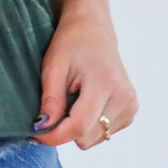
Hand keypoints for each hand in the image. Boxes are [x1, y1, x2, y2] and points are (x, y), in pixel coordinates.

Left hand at [32, 3, 137, 149]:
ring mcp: (130, 105)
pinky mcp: (131, 110)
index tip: (36, 134)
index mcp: (105, 82)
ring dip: (77, 127)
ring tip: (73, 99)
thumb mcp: (53, 66)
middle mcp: (124, 97)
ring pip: (94, 139)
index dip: (54, 135)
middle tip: (55, 106)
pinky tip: (86, 102)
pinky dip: (89, 124)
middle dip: (65, 129)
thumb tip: (43, 129)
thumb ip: (50, 100)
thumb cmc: (72, 42)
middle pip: (86, 137)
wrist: (93, 28)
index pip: (80, 126)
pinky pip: (103, 133)